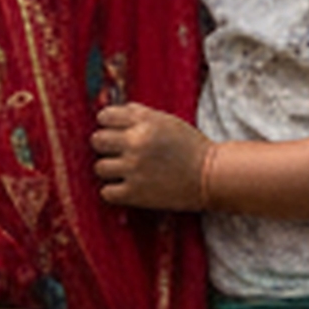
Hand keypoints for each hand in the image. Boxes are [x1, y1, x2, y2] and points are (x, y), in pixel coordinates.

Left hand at [92, 102, 209, 213]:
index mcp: (145, 123)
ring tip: (127, 171)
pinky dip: (115, 191)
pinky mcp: (134, 194)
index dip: (108, 124)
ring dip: (111, 170)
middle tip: (120, 152)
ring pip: (100, 167)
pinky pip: (106, 192)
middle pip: (97, 141)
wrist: (211, 177)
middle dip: (107, 146)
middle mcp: (136, 144)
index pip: (105, 117)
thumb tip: (108, 114)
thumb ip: (138, 115)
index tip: (116, 131)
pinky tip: (129, 187)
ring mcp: (134, 170)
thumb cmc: (190, 147)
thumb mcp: (167, 121)